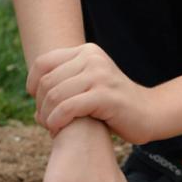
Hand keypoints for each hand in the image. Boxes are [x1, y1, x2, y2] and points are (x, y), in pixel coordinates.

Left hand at [27, 43, 157, 143]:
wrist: (149, 114)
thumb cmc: (114, 106)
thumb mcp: (89, 85)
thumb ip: (65, 82)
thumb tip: (32, 93)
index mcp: (87, 52)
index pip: (43, 62)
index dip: (32, 84)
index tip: (38, 104)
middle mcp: (92, 59)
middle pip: (47, 81)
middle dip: (40, 105)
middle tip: (45, 122)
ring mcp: (99, 76)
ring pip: (54, 96)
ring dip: (47, 117)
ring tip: (52, 128)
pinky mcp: (104, 96)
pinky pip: (67, 108)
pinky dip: (57, 121)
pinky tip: (57, 130)